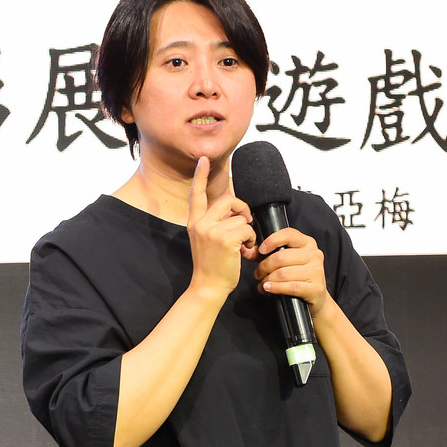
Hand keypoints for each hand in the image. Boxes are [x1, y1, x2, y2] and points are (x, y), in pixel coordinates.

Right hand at [186, 157, 255, 301]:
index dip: (201, 175)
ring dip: (248, 231)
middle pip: (228, 199)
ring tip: (244, 245)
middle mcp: (201, 223)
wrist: (207, 287)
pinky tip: (245, 251)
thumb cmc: (211, 266)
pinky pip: (247, 229)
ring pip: (241, 217)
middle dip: (242, 209)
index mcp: (194, 222)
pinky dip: (251, 240)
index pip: (197, 194)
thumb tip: (236, 211)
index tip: (203, 159)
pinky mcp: (225, 239)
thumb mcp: (206, 240)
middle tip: (246, 222)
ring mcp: (212, 230)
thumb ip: (216, 223)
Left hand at [252, 227, 329, 316]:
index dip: (272, 240)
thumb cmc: (297, 275)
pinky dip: (275, 288)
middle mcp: (314, 254)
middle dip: (264, 266)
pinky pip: (290, 287)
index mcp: (307, 243)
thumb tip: (246, 250)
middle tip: (258, 274)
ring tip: (263, 283)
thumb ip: (264, 254)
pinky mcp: (316, 288)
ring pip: (283, 273)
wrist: (316, 296)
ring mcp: (317, 271)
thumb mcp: (283, 261)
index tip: (261, 250)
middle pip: (281, 257)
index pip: (288, 234)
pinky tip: (268, 288)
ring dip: (268, 279)